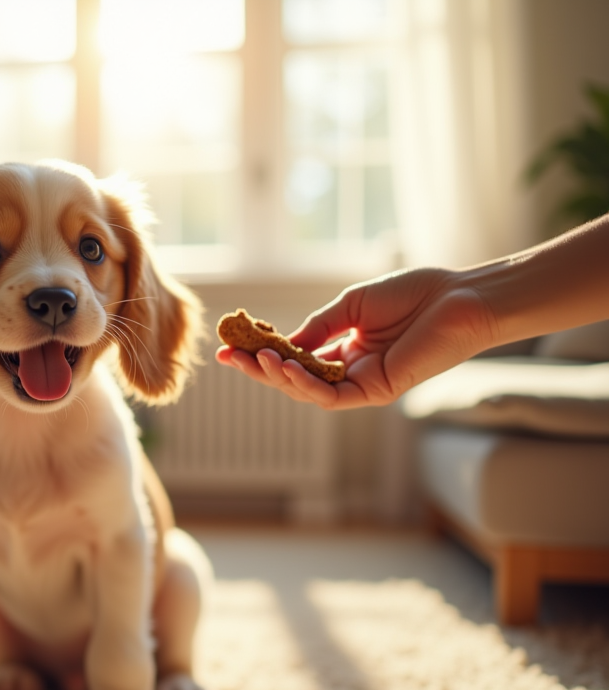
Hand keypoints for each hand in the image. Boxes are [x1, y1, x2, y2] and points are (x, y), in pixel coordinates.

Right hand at [215, 268, 497, 409]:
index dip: (263, 352)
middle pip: (295, 377)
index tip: (231, 343)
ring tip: (254, 358)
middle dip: (260, 368)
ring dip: (277, 377)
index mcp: (347, 348)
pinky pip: (331, 396)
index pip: (296, 357)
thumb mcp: (351, 304)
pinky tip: (284, 365)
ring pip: (308, 391)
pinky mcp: (377, 392)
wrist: (460, 297)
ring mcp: (363, 384)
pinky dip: (304, 384)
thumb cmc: (414, 293)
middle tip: (229, 357)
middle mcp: (352, 370)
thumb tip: (281, 344)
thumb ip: (318, 326)